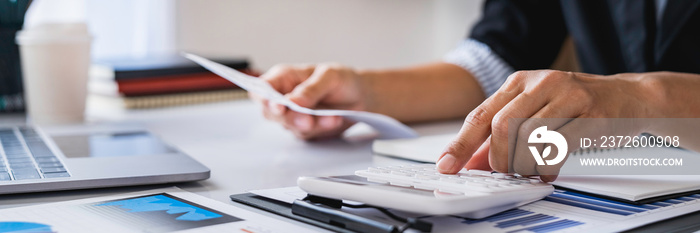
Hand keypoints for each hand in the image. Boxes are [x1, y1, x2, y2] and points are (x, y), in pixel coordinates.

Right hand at [251, 63, 369, 139]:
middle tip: (307, 119)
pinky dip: (322, 129)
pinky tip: (334, 120)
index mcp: (283, 78)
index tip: (278, 106)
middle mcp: (283, 98)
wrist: (359, 97)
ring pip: (291, 126)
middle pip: (271, 112)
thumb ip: (311, 88)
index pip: (263, 88)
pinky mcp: (304, 130)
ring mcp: (292, 116)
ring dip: (313, 123)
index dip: (265, 98)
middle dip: (290, 117)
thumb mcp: (329, 75)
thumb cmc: (340, 80)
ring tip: (332, 117)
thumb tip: (293, 101)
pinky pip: (307, 134)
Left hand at [437, 70, 660, 181]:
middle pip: (501, 127)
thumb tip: (471, 162)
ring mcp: (568, 97)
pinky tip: (547, 170)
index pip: (480, 115)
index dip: (461, 143)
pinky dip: (546, 165)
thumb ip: (502, 135)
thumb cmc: (576, 105)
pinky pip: (559, 147)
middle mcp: (542, 84)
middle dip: (496, 158)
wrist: (629, 96)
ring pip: (528, 138)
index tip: (447, 165)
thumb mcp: (534, 111)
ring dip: (522, 164)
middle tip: (502, 171)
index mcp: (520, 81)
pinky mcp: (592, 115)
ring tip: (528, 170)